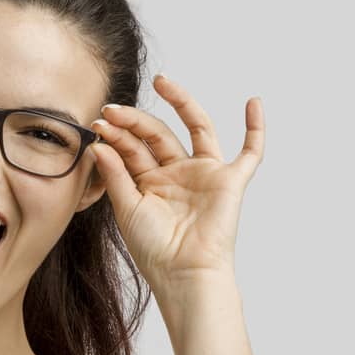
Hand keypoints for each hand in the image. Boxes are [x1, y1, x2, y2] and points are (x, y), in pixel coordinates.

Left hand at [89, 73, 263, 291]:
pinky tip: (253, 103)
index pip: (133, 147)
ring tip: (162, 81)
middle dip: (135, 120)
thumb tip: (99, 142)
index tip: (98, 123)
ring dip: (181, 103)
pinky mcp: (230, 181)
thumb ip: (115, 173)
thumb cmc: (154, 249)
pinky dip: (256, 128)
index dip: (116, 134)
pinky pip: (250, 152)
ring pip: (197, 128)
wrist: (183, 273)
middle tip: (113, 109)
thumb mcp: (127, 207)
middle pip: (157, 134)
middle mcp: (177, 173)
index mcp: (150, 182)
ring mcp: (204, 174)